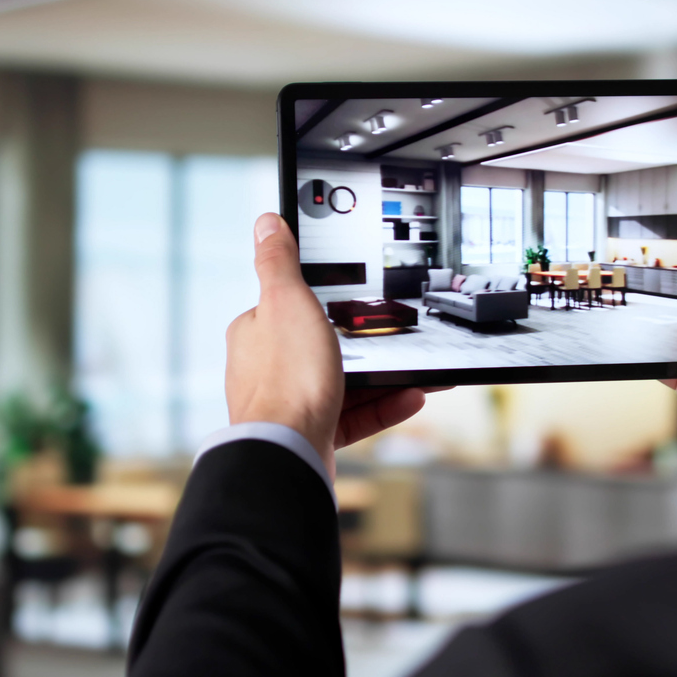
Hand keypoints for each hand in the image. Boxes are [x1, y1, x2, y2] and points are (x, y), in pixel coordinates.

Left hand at [227, 213, 431, 477]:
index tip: (360, 298)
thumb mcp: (287, 301)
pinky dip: (384, 406)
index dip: (327, 299)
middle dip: (366, 342)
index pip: (292, 305)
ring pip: (345, 381)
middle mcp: (267, 369)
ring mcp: (289, 404)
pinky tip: (411, 397)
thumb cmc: (285, 380)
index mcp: (255, 332)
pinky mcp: (311, 434)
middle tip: (401, 334)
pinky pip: (354, 416)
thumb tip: (267, 222)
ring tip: (420, 368)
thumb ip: (279, 261)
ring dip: (385, 375)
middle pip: (324, 345)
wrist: (288, 453)